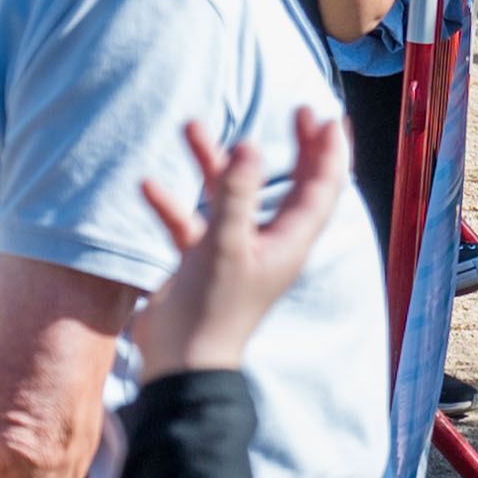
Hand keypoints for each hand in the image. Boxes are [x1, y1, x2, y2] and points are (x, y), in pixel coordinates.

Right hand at [130, 107, 351, 379]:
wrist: (179, 367)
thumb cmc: (211, 311)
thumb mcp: (224, 246)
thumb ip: (236, 195)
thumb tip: (251, 146)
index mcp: (290, 241)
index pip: (324, 187)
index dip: (330, 150)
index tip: (327, 115)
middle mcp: (269, 243)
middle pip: (290, 185)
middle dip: (294, 147)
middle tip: (295, 110)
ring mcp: (234, 252)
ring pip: (231, 197)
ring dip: (214, 164)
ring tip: (190, 127)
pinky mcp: (201, 263)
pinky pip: (190, 223)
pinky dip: (172, 204)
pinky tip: (147, 185)